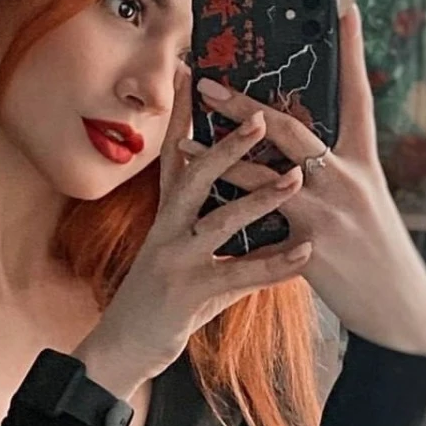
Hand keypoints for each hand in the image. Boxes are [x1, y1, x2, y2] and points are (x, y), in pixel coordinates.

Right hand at [74, 65, 312, 395]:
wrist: (121, 351)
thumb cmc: (159, 306)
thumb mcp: (189, 264)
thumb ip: (228, 245)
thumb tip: (269, 232)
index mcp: (166, 218)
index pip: (174, 157)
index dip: (182, 116)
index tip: (192, 74)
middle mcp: (166, 231)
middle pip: (194, 175)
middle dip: (227, 145)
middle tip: (261, 117)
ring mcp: (174, 261)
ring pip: (219, 221)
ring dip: (260, 197)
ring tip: (295, 178)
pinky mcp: (187, 294)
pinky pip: (238, 275)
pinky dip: (274, 265)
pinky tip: (303, 255)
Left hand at [186, 6, 425, 358]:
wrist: (398, 308)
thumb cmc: (375, 255)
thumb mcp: (363, 205)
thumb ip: (330, 177)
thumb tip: (298, 155)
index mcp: (363, 164)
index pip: (359, 98)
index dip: (352, 54)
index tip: (345, 11)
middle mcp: (348, 180)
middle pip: (294, 127)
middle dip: (246, 102)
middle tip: (209, 80)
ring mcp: (329, 212)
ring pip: (265, 172)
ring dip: (220, 154)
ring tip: (184, 138)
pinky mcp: (311, 246)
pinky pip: (260, 224)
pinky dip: (229, 210)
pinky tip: (199, 199)